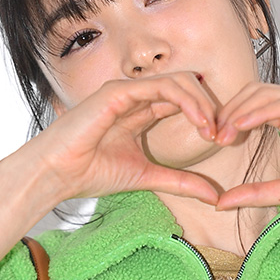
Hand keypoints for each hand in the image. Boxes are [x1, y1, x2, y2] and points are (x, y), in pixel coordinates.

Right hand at [38, 72, 219, 204]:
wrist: (56, 175)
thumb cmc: (90, 173)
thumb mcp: (147, 177)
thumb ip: (181, 183)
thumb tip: (215, 198)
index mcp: (141, 112)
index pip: (183, 101)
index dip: (207, 117)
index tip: (221, 141)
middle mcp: (136, 97)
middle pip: (187, 86)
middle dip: (211, 108)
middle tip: (223, 134)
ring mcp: (127, 91)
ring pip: (179, 81)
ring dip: (202, 104)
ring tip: (212, 129)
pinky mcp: (119, 91)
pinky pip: (163, 86)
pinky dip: (187, 101)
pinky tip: (200, 122)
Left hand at [213, 83, 279, 217]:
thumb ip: (255, 193)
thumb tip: (219, 203)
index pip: (251, 106)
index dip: (228, 119)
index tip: (211, 141)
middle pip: (253, 94)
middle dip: (227, 112)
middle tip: (211, 136)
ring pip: (265, 94)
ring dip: (238, 112)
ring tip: (222, 133)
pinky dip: (260, 111)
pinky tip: (241, 125)